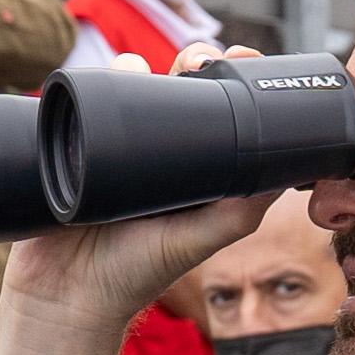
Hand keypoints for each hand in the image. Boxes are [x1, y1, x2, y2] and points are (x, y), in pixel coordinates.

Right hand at [0, 43, 277, 354]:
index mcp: (191, 166)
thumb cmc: (136, 273)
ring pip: (128, 84)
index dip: (227, 81)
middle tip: (196, 64)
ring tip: (144, 71)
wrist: (66, 293)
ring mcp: (111, 144)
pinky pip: (82, 101)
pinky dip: (93, 82)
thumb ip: (241, 210)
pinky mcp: (71, 144)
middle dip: (189, 62)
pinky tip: (105, 76)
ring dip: (138, 64)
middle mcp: (155, 150)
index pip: (215, 109)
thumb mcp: (200, 241)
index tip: (240, 60)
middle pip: (175, 85)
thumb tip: (289, 168)